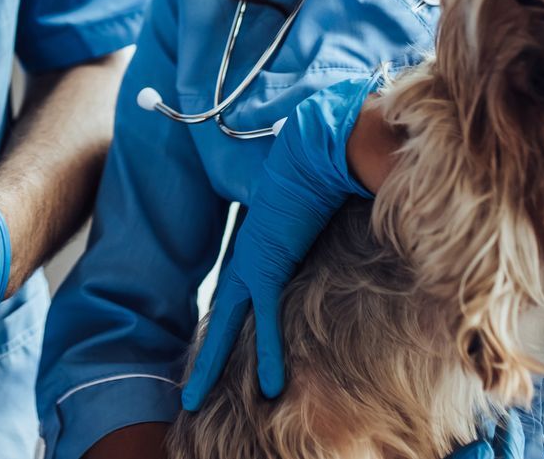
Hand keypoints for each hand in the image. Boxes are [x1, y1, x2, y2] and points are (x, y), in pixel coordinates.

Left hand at [182, 71, 382, 406]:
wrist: (319, 144)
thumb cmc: (323, 163)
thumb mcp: (321, 199)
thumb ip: (326, 214)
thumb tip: (356, 215)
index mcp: (257, 240)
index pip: (240, 287)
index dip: (232, 314)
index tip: (220, 340)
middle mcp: (249, 254)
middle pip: (222, 313)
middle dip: (206, 353)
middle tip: (187, 389)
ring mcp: (254, 260)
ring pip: (226, 323)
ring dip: (210, 363)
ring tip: (193, 400)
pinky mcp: (267, 264)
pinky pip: (266, 320)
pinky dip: (268, 354)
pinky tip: (268, 388)